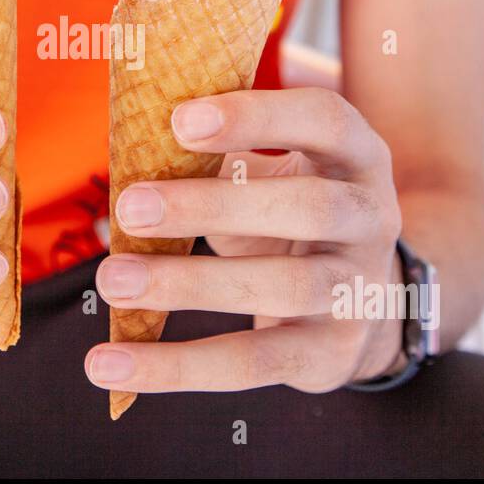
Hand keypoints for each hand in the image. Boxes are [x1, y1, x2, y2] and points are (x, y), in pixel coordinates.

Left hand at [86, 87, 406, 396]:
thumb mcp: (268, 175)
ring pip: (284, 288)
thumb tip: (132, 146)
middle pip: (309, 207)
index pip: (324, 120)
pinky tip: (113, 364)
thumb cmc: (285, 214)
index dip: (256, 117)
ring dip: (189, 284)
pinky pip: (253, 363)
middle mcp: (371, 217)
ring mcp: (359, 289)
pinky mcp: (331, 353)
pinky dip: (177, 366)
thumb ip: (215, 157)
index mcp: (355, 154)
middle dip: (213, 205)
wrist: (356, 298)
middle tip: (130, 206)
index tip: (179, 121)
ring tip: (114, 279)